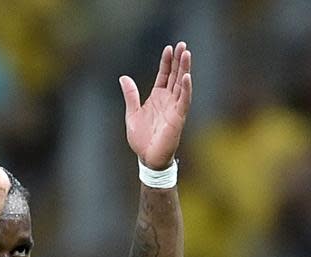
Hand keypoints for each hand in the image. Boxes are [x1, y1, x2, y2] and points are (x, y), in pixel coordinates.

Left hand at [120, 42, 192, 169]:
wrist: (147, 158)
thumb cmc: (141, 140)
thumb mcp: (132, 113)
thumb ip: (131, 95)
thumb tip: (124, 77)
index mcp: (157, 98)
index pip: (164, 75)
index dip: (167, 62)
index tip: (169, 48)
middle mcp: (168, 101)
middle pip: (175, 76)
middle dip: (179, 60)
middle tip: (183, 44)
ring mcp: (174, 109)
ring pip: (182, 85)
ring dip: (185, 69)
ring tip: (187, 54)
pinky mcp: (178, 118)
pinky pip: (184, 101)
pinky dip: (186, 89)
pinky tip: (187, 77)